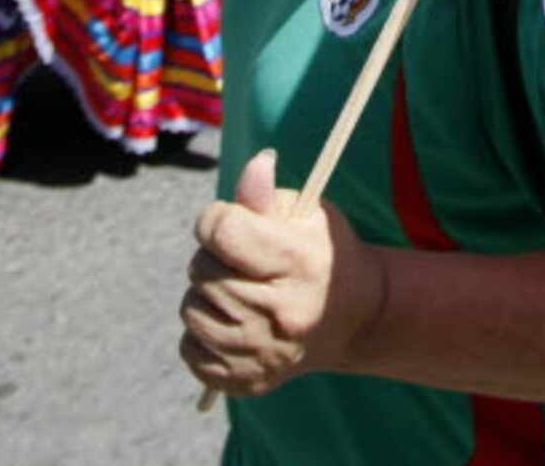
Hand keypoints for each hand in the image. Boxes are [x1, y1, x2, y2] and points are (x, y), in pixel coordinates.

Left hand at [179, 150, 383, 398]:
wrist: (354, 318)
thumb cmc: (320, 253)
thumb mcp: (307, 213)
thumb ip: (268, 194)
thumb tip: (255, 163)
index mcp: (297, 260)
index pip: (222, 231)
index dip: (216, 219)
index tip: (230, 223)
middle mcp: (281, 311)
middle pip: (201, 271)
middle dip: (212, 258)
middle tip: (240, 261)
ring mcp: (263, 352)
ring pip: (191, 312)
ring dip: (205, 296)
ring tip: (236, 291)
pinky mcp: (247, 380)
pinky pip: (191, 350)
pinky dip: (202, 334)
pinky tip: (232, 323)